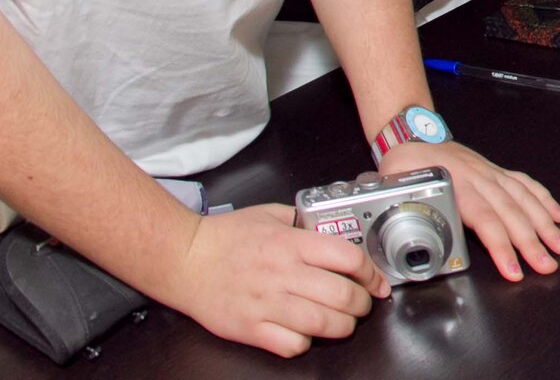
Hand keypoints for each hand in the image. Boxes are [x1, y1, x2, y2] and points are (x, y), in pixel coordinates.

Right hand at [158, 203, 388, 357]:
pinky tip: (306, 333)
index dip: (371, 272)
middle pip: (343, 296)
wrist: (182, 259)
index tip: (376, 280)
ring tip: (345, 322)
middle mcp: (284, 274)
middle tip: (364, 304)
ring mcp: (267, 304)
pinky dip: (306, 343)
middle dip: (363, 304)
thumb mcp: (270, 214)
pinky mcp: (250, 329)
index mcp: (292, 244)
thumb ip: (303, 222)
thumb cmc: (224, 236)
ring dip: (343, 326)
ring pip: (323, 324)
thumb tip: (332, 230)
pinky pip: (292, 345)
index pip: (349, 258)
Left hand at [380, 140, 559, 282]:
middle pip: (512, 214)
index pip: (486, 220)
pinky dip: (545, 200)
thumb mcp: (394, 189)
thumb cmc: (405, 165)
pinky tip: (559, 215)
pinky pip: (526, 185)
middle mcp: (480, 180)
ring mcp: (492, 175)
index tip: (514, 270)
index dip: (502, 246)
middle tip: (549, 265)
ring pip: (525, 200)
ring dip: (547, 224)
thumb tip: (403, 244)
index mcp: (457, 186)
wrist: (411, 136)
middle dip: (534, 242)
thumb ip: (403, 216)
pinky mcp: (497, 172)